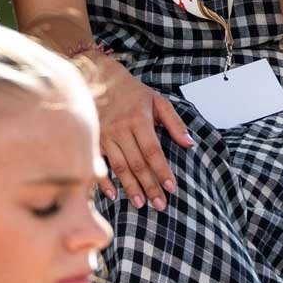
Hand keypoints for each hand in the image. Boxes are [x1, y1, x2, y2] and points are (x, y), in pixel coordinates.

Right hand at [90, 53, 194, 211]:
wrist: (98, 77)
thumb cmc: (132, 92)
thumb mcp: (157, 100)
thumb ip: (174, 123)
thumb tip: (190, 144)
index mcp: (140, 119)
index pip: (153, 151)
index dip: (162, 171)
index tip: (172, 188)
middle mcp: (122, 129)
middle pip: (138, 163)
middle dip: (150, 185)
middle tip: (160, 205)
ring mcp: (105, 135)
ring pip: (120, 166)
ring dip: (130, 187)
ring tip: (141, 204)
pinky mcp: (92, 139)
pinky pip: (98, 163)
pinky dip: (104, 180)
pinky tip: (113, 195)